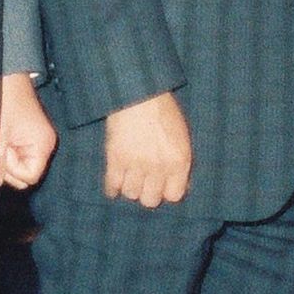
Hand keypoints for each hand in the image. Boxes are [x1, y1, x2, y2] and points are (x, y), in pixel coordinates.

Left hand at [0, 74, 55, 191]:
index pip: (30, 176)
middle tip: (1, 144)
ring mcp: (38, 141)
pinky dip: (9, 151)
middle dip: (10, 166)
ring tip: (1, 138)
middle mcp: (45, 145)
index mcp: (43, 144)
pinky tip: (3, 137)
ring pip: (21, 166)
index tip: (5, 149)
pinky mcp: (30, 137)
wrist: (6, 76)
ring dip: (8, 158)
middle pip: (27, 174)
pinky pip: (20, 155)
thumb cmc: (4, 100)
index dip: (13, 168)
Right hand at [101, 92, 191, 207]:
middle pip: (150, 200)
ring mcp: (136, 163)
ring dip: (129, 188)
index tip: (160, 185)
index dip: (166, 191)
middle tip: (143, 183)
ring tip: (129, 178)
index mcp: (179, 160)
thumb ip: (180, 162)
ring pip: (131, 194)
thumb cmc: (163, 111)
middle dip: (146, 193)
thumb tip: (179, 186)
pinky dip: (112, 188)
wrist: (138, 92)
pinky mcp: (116, 158)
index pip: (173, 196)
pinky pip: (112, 185)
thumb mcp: (181, 136)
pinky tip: (114, 185)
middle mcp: (159, 166)